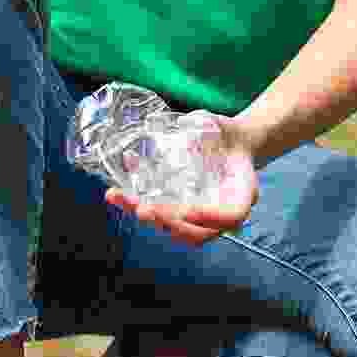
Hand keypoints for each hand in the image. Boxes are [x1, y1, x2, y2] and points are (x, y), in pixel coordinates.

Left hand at [104, 113, 259, 246]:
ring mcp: (196, 215)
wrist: (229, 144)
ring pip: (173, 226)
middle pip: (197, 231)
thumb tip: (184, 126)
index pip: (232, 215)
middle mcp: (219, 212)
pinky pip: (157, 214)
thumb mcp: (219, 125)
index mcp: (241, 193)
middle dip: (168, 221)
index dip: (212, 217)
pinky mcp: (175, 209)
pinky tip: (114, 193)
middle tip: (147, 209)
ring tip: (122, 198)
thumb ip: (205, 127)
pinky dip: (134, 205)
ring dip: (146, 215)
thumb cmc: (226, 135)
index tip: (190, 209)